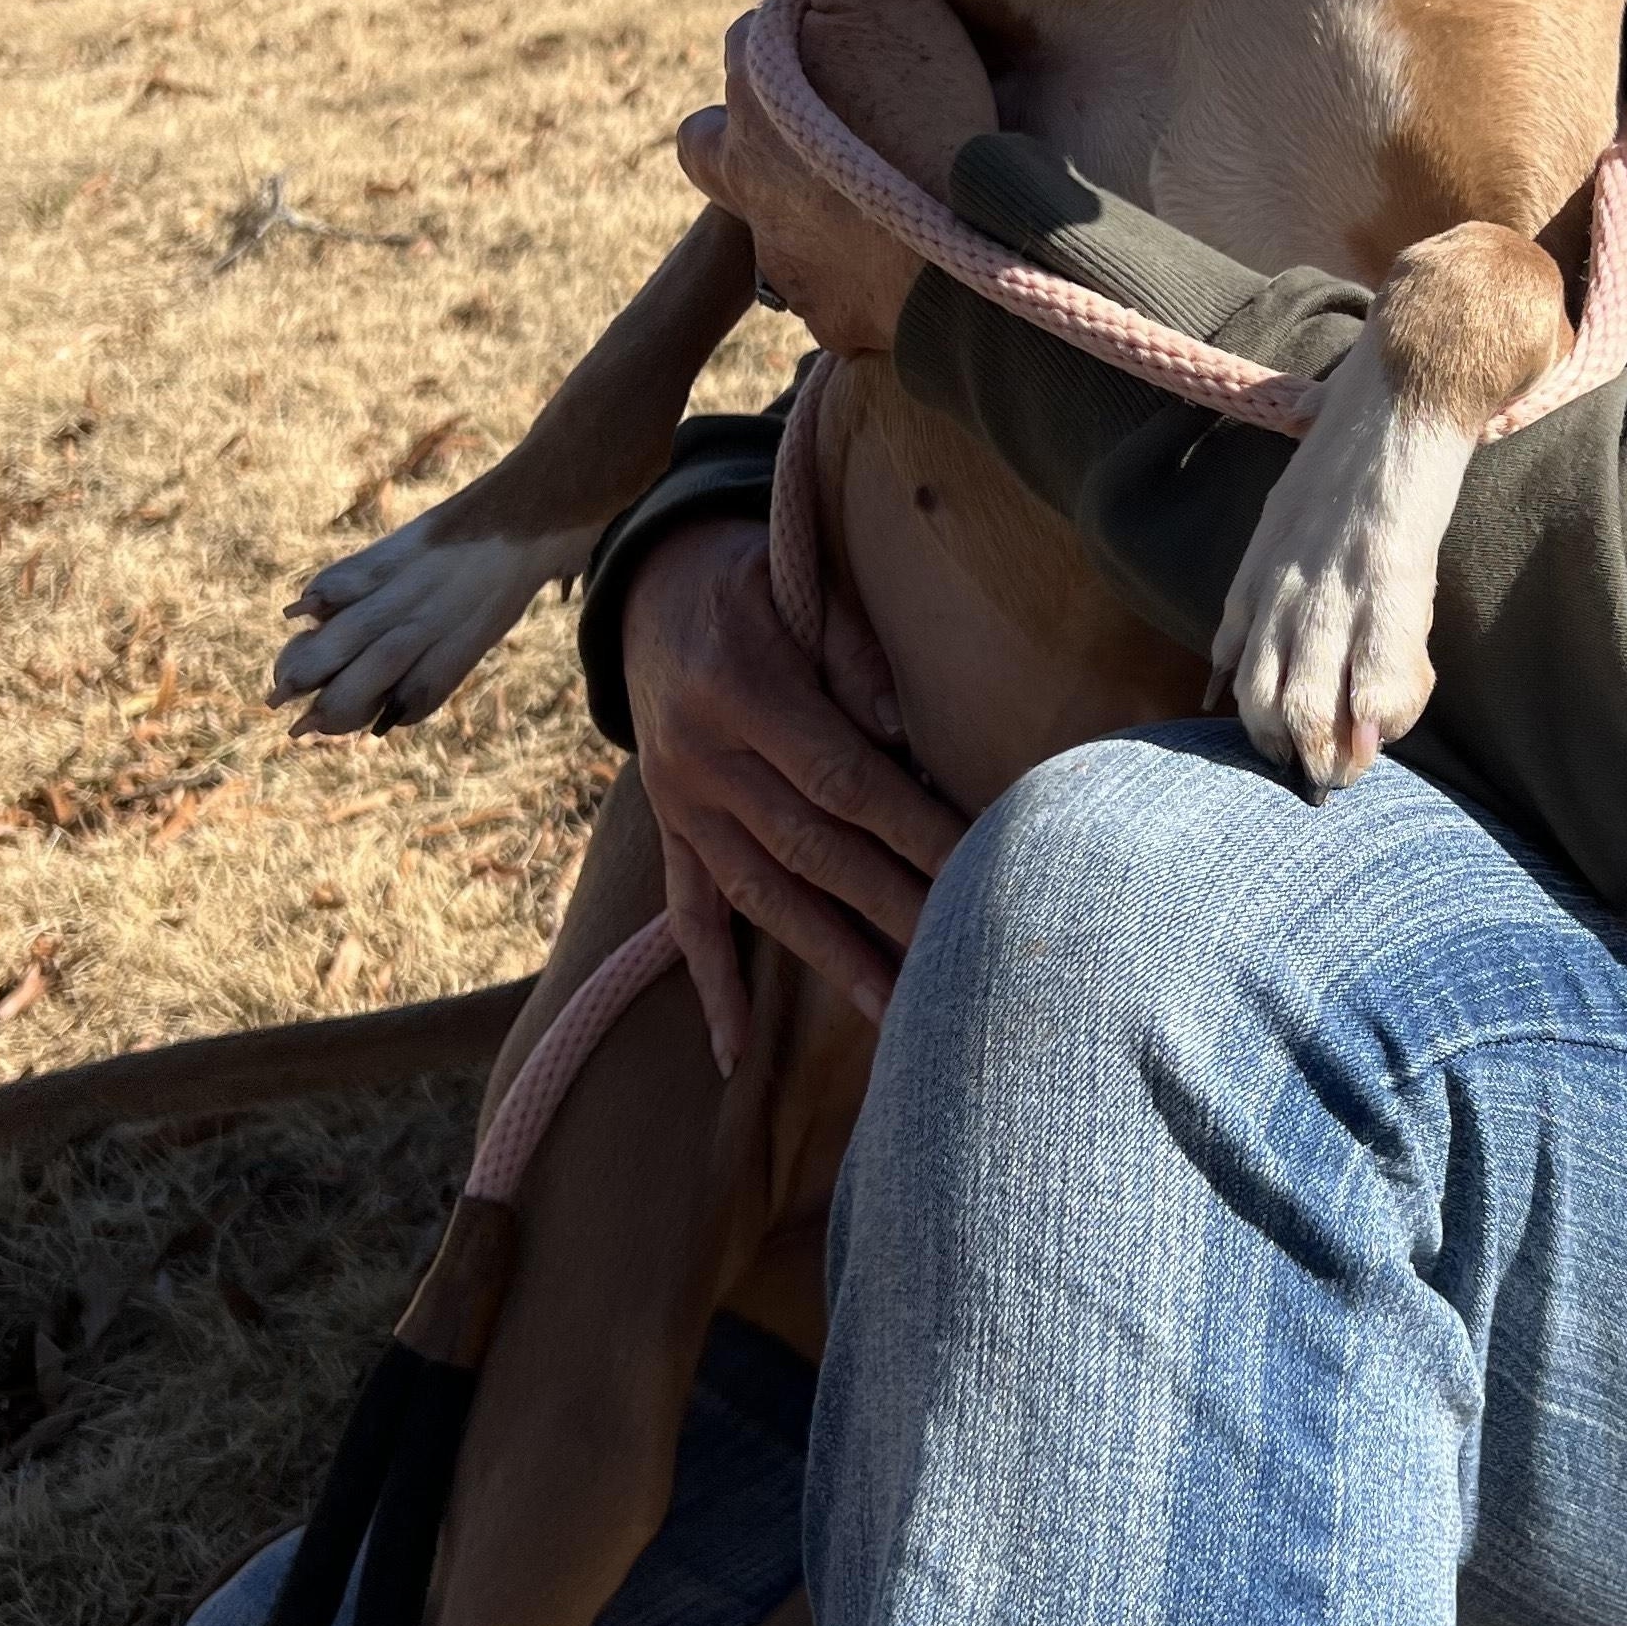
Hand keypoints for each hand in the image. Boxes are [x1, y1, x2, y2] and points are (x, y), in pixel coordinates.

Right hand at [622, 515, 967, 1061]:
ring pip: (760, 896)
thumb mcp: (794, 580)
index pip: (844, 779)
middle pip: (811, 851)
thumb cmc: (752, 577)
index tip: (977, 870)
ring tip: (896, 1017)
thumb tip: (903, 739)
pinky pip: (686, 914)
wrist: (649, 584)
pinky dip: (709, 981)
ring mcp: (678, 803)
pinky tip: (733, 1048)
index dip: (913, 829)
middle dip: (891, 911)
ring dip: (829, 958)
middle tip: (959, 964)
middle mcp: (700, 761)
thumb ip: (852, 656)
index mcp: (741, 692)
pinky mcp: (669, 829)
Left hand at [675, 0, 998, 354]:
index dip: (809, 28)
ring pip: (775, 222)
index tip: (865, 34)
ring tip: (872, 196)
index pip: (755, 41)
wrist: (957, 267)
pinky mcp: (834, 325)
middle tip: (862, 116)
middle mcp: (743, 187)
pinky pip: (832, 293)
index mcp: (737, 101)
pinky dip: (857, 276)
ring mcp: (786, 264)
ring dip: (808, 207)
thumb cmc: (913, 119)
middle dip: (783, 126)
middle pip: (739, 140)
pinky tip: (903, 264)